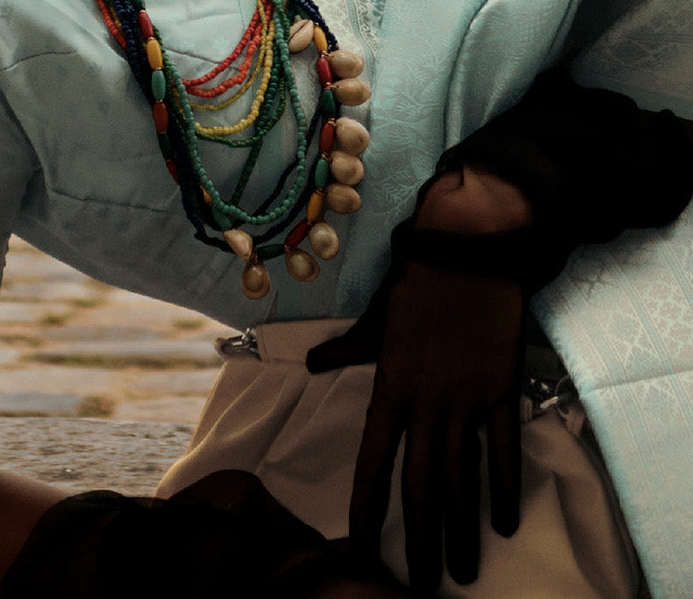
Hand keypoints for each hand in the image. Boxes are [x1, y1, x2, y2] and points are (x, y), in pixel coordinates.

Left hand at [308, 256, 525, 594]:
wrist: (468, 250)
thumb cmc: (415, 281)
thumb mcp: (374, 319)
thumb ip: (345, 350)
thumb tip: (311, 363)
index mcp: (391, 386)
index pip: (373, 460)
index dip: (366, 507)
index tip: (360, 547)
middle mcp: (427, 401)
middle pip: (422, 484)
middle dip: (419, 537)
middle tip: (419, 580)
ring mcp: (467, 398)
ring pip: (463, 477)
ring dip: (461, 528)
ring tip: (461, 569)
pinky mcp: (501, 389)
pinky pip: (505, 448)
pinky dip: (506, 487)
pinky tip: (504, 522)